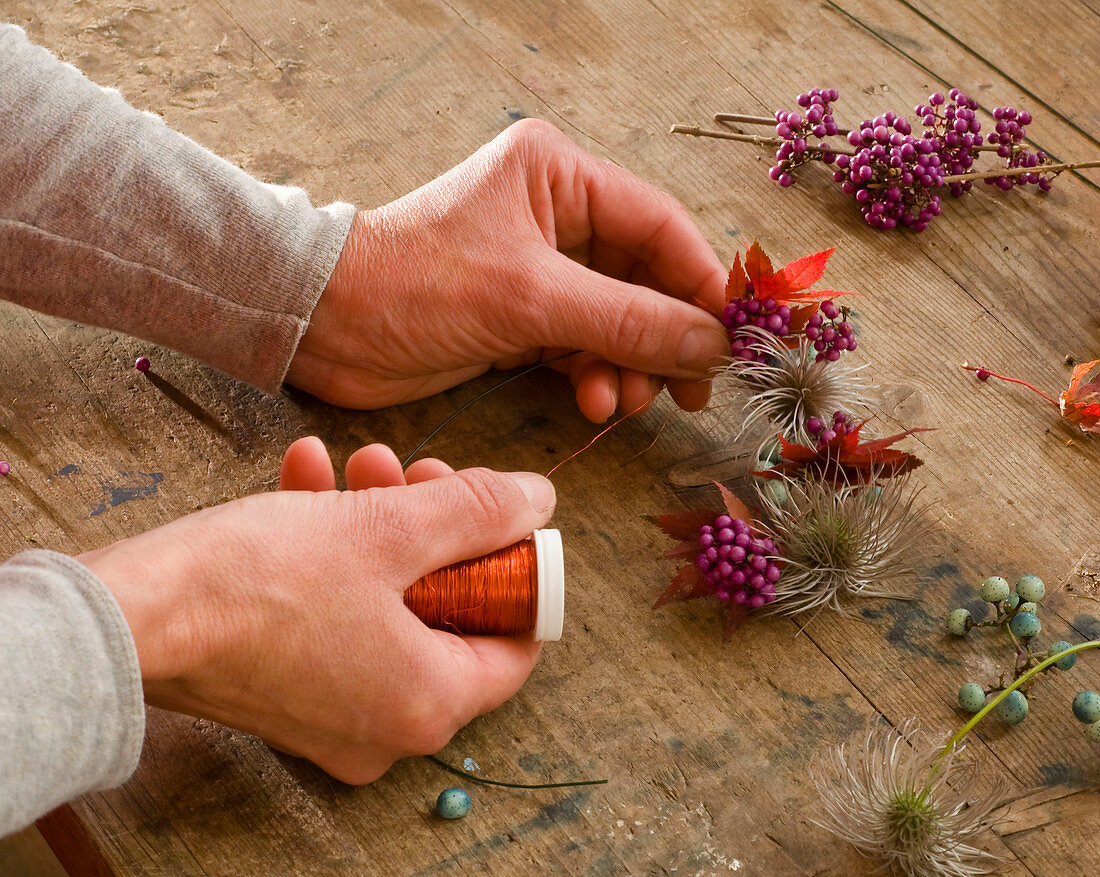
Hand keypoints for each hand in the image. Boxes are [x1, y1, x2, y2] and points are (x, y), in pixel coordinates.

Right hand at [78, 444, 553, 782]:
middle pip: (447, 611)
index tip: (494, 512)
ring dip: (379, 524)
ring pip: (387, 603)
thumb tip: (538, 502)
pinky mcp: (286, 691)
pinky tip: (310, 479)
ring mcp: (334, 716)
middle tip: (417, 469)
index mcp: (430, 702)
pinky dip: (333, 552)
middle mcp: (388, 727)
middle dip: (434, 525)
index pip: (515, 638)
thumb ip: (477, 513)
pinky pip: (335, 617)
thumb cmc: (255, 583)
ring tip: (358, 462)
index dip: (513, 564)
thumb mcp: (388, 529)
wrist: (127, 616)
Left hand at [287, 118, 729, 421]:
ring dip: (630, 364)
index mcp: (559, 175)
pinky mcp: (523, 315)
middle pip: (646, 279)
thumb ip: (628, 321)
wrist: (325, 328)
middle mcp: (557, 213)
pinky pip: (585, 345)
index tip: (732, 338)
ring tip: (624, 403)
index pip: (660, 226)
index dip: (702, 283)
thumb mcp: (530, 299)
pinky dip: (596, 374)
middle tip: (690, 390)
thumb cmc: (414, 286)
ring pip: (619, 319)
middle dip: (665, 336)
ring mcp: (541, 267)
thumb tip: (712, 343)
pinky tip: (593, 401)